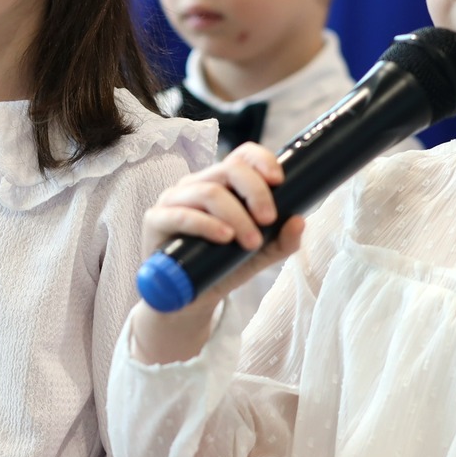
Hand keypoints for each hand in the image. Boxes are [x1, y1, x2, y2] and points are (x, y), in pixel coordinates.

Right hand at [133, 143, 305, 362]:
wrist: (190, 300)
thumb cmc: (222, 267)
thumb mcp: (259, 255)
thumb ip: (282, 241)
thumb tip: (299, 220)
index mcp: (221, 183)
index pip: (242, 156)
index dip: (262, 160)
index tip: (279, 181)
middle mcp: (196, 184)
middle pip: (228, 170)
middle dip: (255, 193)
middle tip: (269, 221)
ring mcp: (173, 200)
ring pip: (208, 191)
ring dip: (235, 215)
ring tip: (250, 241)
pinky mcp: (155, 220)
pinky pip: (181, 214)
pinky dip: (206, 224)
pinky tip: (224, 236)